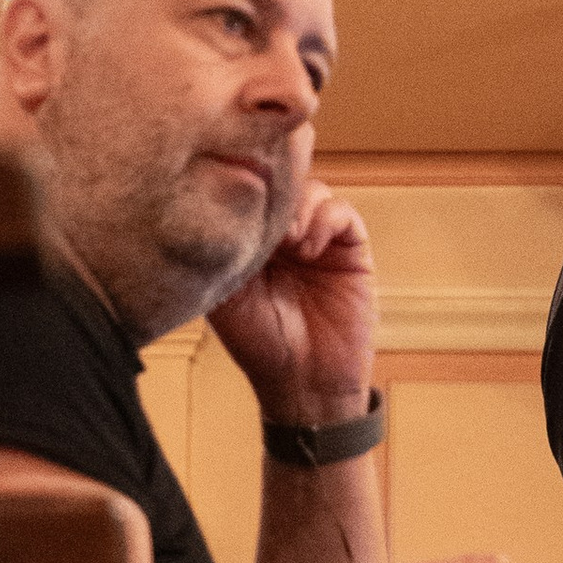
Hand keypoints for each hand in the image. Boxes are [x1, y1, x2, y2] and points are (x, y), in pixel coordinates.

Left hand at [211, 174, 378, 427]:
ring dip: (297, 204)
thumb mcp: (223, 295)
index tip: (231, 180)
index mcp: (253, 238)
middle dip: (273, 180)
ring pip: (312, 188)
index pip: (249, 190)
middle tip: (260, 195)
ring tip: (286, 238)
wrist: (304, 384)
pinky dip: (324, 220)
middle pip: (283, 179)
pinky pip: (342, 213)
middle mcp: (285, 233)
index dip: (243, 178)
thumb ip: (219, 252)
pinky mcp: (350, 249)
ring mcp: (319, 237)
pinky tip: (308, 249)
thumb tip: (212, 206)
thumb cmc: (259, 345)